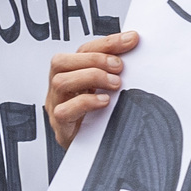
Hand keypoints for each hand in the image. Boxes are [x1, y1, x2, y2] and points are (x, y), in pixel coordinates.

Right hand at [46, 31, 136, 148]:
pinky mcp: (61, 126)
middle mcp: (59, 88)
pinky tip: (104, 101)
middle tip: (119, 67)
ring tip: (115, 84)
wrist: (90, 151)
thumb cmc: (98, 116)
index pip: (83, 49)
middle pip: (61, 61)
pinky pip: (64, 110)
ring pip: (60, 82)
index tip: (131, 40)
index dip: (108, 42)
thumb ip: (115, 69)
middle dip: (95, 59)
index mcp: (70, 74)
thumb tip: (134, 44)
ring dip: (91, 77)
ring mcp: (56, 106)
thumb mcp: (107, 88)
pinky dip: (86, 102)